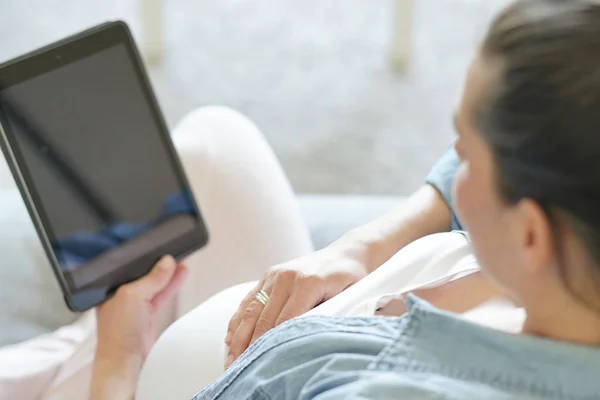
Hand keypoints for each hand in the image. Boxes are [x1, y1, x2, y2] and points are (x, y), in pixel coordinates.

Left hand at [91, 255, 187, 399]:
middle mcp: (120, 295)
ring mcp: (133, 306)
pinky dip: (171, 286)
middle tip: (173, 252)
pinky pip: (160, 295)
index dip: (143, 257)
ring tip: (182, 261)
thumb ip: (152, 278)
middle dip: (158, 264)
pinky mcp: (146, 315)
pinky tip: (180, 275)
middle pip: (142, 274)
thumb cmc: (117, 331)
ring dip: (168, 274)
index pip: (128, 266)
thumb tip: (167, 262)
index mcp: (109, 288)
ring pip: (154, 284)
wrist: (125, 361)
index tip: (159, 247)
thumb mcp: (133, 296)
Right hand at [224, 246, 368, 367]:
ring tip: (231, 359)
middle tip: (241, 368)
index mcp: (308, 283)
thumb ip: (329, 316)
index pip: (285, 320)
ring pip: (251, 310)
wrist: (346, 254)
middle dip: (250, 346)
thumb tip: (308, 339)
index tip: (262, 363)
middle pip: (263, 318)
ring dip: (239, 337)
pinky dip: (238, 320)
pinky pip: (249, 299)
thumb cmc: (350, 280)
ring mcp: (275, 274)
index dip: (271, 344)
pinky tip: (230, 338)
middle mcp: (287, 277)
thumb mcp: (348, 298)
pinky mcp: (268, 275)